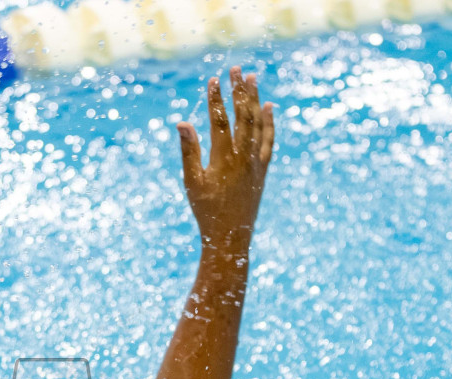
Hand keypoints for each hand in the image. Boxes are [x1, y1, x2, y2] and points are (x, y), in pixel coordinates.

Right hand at [178, 66, 274, 253]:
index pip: (219, 121)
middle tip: (236, 69)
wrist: (230, 236)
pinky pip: (268, 141)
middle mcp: (242, 157)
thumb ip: (188, 151)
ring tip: (253, 78)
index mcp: (222, 159)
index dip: (216, 99)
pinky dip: (269, 123)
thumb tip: (182, 123)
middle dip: (239, 91)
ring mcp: (255, 163)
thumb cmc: (206, 211)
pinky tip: (269, 107)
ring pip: (257, 124)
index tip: (213, 80)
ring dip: (255, 99)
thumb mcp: (192, 182)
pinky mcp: (262, 170)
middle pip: (242, 116)